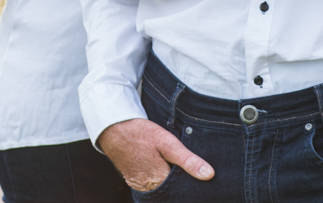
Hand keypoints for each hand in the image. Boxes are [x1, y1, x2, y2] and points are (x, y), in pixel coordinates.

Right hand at [98, 119, 213, 191]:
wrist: (113, 129)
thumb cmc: (140, 133)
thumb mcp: (167, 141)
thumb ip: (187, 160)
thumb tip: (209, 174)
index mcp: (160, 180)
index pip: (184, 190)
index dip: (193, 182)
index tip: (201, 176)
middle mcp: (149, 189)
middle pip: (174, 192)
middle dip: (182, 184)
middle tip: (187, 169)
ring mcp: (140, 188)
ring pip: (163, 190)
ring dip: (171, 182)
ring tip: (173, 166)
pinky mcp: (135, 183)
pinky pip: (153, 187)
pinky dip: (160, 181)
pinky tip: (164, 169)